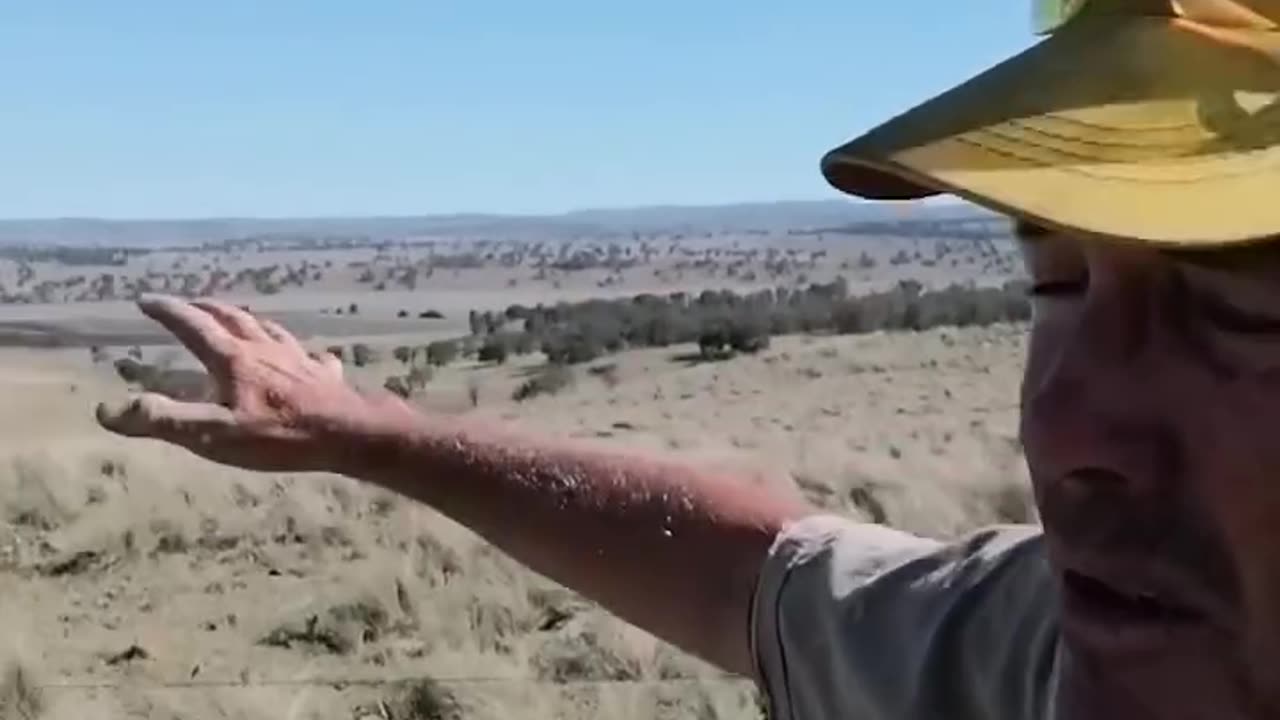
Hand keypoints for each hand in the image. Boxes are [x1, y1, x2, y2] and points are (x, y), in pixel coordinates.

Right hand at [96, 295, 410, 471]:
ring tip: (240, 318)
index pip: (192, 326)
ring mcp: (299, 358)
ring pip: (269, 328)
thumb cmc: (281, 436)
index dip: (168, 312)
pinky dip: (298, 350)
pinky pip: (310, 355)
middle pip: (232, 317)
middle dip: (206, 307)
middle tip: (190, 303)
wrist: (349, 432)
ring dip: (248, 319)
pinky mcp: (326, 374)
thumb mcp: (215, 435)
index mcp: (234, 359)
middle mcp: (266, 349)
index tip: (146, 300)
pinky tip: (308, 356)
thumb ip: (164, 421)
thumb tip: (109, 411)